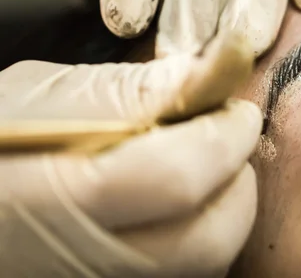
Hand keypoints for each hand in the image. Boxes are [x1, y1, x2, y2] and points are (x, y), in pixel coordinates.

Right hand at [0, 34, 262, 276]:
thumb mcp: (31, 98)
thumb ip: (120, 90)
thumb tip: (201, 73)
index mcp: (50, 198)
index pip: (177, 176)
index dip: (225, 139)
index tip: (239, 112)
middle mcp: (85, 260)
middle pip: (208, 239)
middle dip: (236, 181)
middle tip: (227, 139)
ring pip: (206, 264)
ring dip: (223, 209)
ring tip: (206, 167)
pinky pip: (184, 273)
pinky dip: (199, 235)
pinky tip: (181, 205)